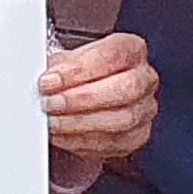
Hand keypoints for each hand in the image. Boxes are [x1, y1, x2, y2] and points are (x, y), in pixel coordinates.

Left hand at [38, 32, 156, 160]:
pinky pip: (114, 143)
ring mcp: (144, 109)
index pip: (112, 56)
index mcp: (131, 50)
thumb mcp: (69, 59)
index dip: (79, 70)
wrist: (88, 95)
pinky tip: (63, 135)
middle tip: (51, 103)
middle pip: (124, 89)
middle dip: (81, 99)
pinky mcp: (137, 136)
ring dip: (80, 123)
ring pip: (121, 120)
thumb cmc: (82, 73)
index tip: (51, 80)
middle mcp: (144, 78)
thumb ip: (60, 66)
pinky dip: (83, 141)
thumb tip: (47, 80)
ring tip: (54, 121)